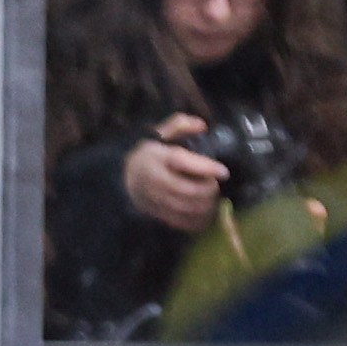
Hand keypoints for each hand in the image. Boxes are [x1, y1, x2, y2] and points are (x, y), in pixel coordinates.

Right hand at [122, 114, 227, 233]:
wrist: (123, 178)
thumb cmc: (149, 154)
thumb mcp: (159, 133)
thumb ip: (180, 124)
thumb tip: (202, 125)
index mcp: (157, 157)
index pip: (182, 162)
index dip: (205, 167)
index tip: (223, 172)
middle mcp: (154, 179)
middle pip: (185, 189)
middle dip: (207, 190)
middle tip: (216, 186)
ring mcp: (154, 199)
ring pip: (184, 208)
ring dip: (204, 206)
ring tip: (213, 200)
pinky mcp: (156, 213)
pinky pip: (178, 221)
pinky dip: (195, 221)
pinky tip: (206, 215)